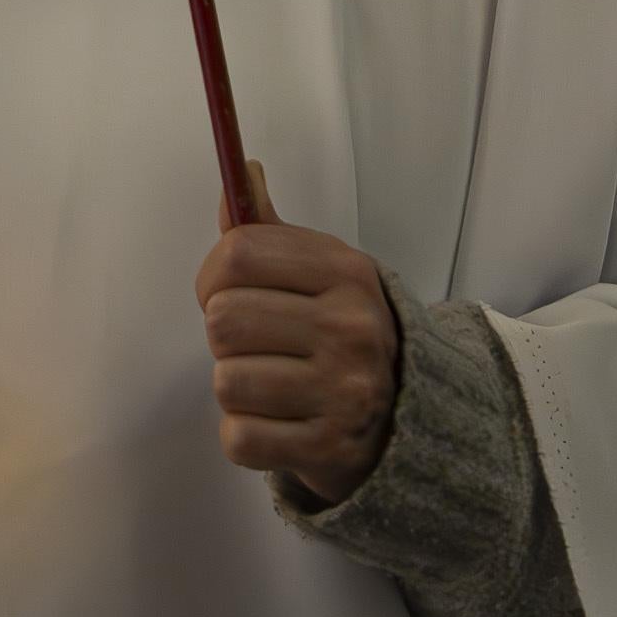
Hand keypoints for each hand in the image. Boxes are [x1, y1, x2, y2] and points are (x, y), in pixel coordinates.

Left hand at [195, 218, 399, 504]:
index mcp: (347, 272)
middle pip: (222, 318)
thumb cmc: (340, 332)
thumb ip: (269, 228)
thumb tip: (241, 168)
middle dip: (226, 336)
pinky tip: (277, 422)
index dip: (212, 275)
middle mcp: (352, 328)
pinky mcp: (328, 448)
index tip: (226, 291)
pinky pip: (238, 438)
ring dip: (235, 387)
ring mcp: (344, 392)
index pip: (237, 253)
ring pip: (226, 381)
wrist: (404, 419)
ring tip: (271, 384)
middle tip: (257, 345)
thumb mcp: (320, 271)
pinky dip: (245, 435)